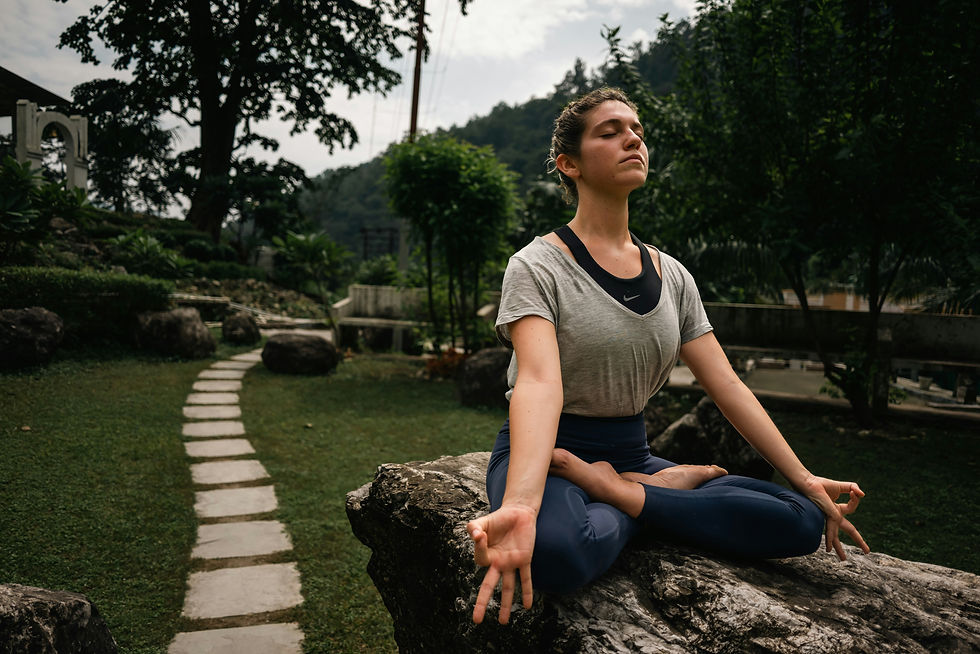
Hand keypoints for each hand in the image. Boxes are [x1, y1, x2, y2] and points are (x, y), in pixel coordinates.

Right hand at [467, 504, 536, 623]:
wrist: (518, 513)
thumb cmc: (498, 519)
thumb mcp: (482, 522)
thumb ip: (473, 527)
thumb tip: (475, 535)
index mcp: (486, 555)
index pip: (480, 559)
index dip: (479, 547)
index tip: (480, 535)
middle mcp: (497, 563)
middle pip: (489, 586)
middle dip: (483, 603)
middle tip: (476, 621)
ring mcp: (511, 563)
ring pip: (507, 587)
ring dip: (506, 604)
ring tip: (503, 622)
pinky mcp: (524, 559)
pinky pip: (525, 578)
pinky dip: (527, 591)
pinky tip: (527, 606)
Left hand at [799, 475, 869, 560]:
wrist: (806, 484)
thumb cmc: (819, 485)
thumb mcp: (840, 486)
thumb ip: (852, 487)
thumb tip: (862, 495)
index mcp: (837, 510)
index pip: (852, 508)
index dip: (855, 501)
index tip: (854, 493)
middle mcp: (833, 516)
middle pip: (849, 530)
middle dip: (858, 540)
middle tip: (867, 551)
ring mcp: (827, 518)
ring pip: (836, 536)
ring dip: (840, 548)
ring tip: (843, 559)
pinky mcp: (823, 517)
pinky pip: (829, 530)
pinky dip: (830, 540)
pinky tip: (828, 549)